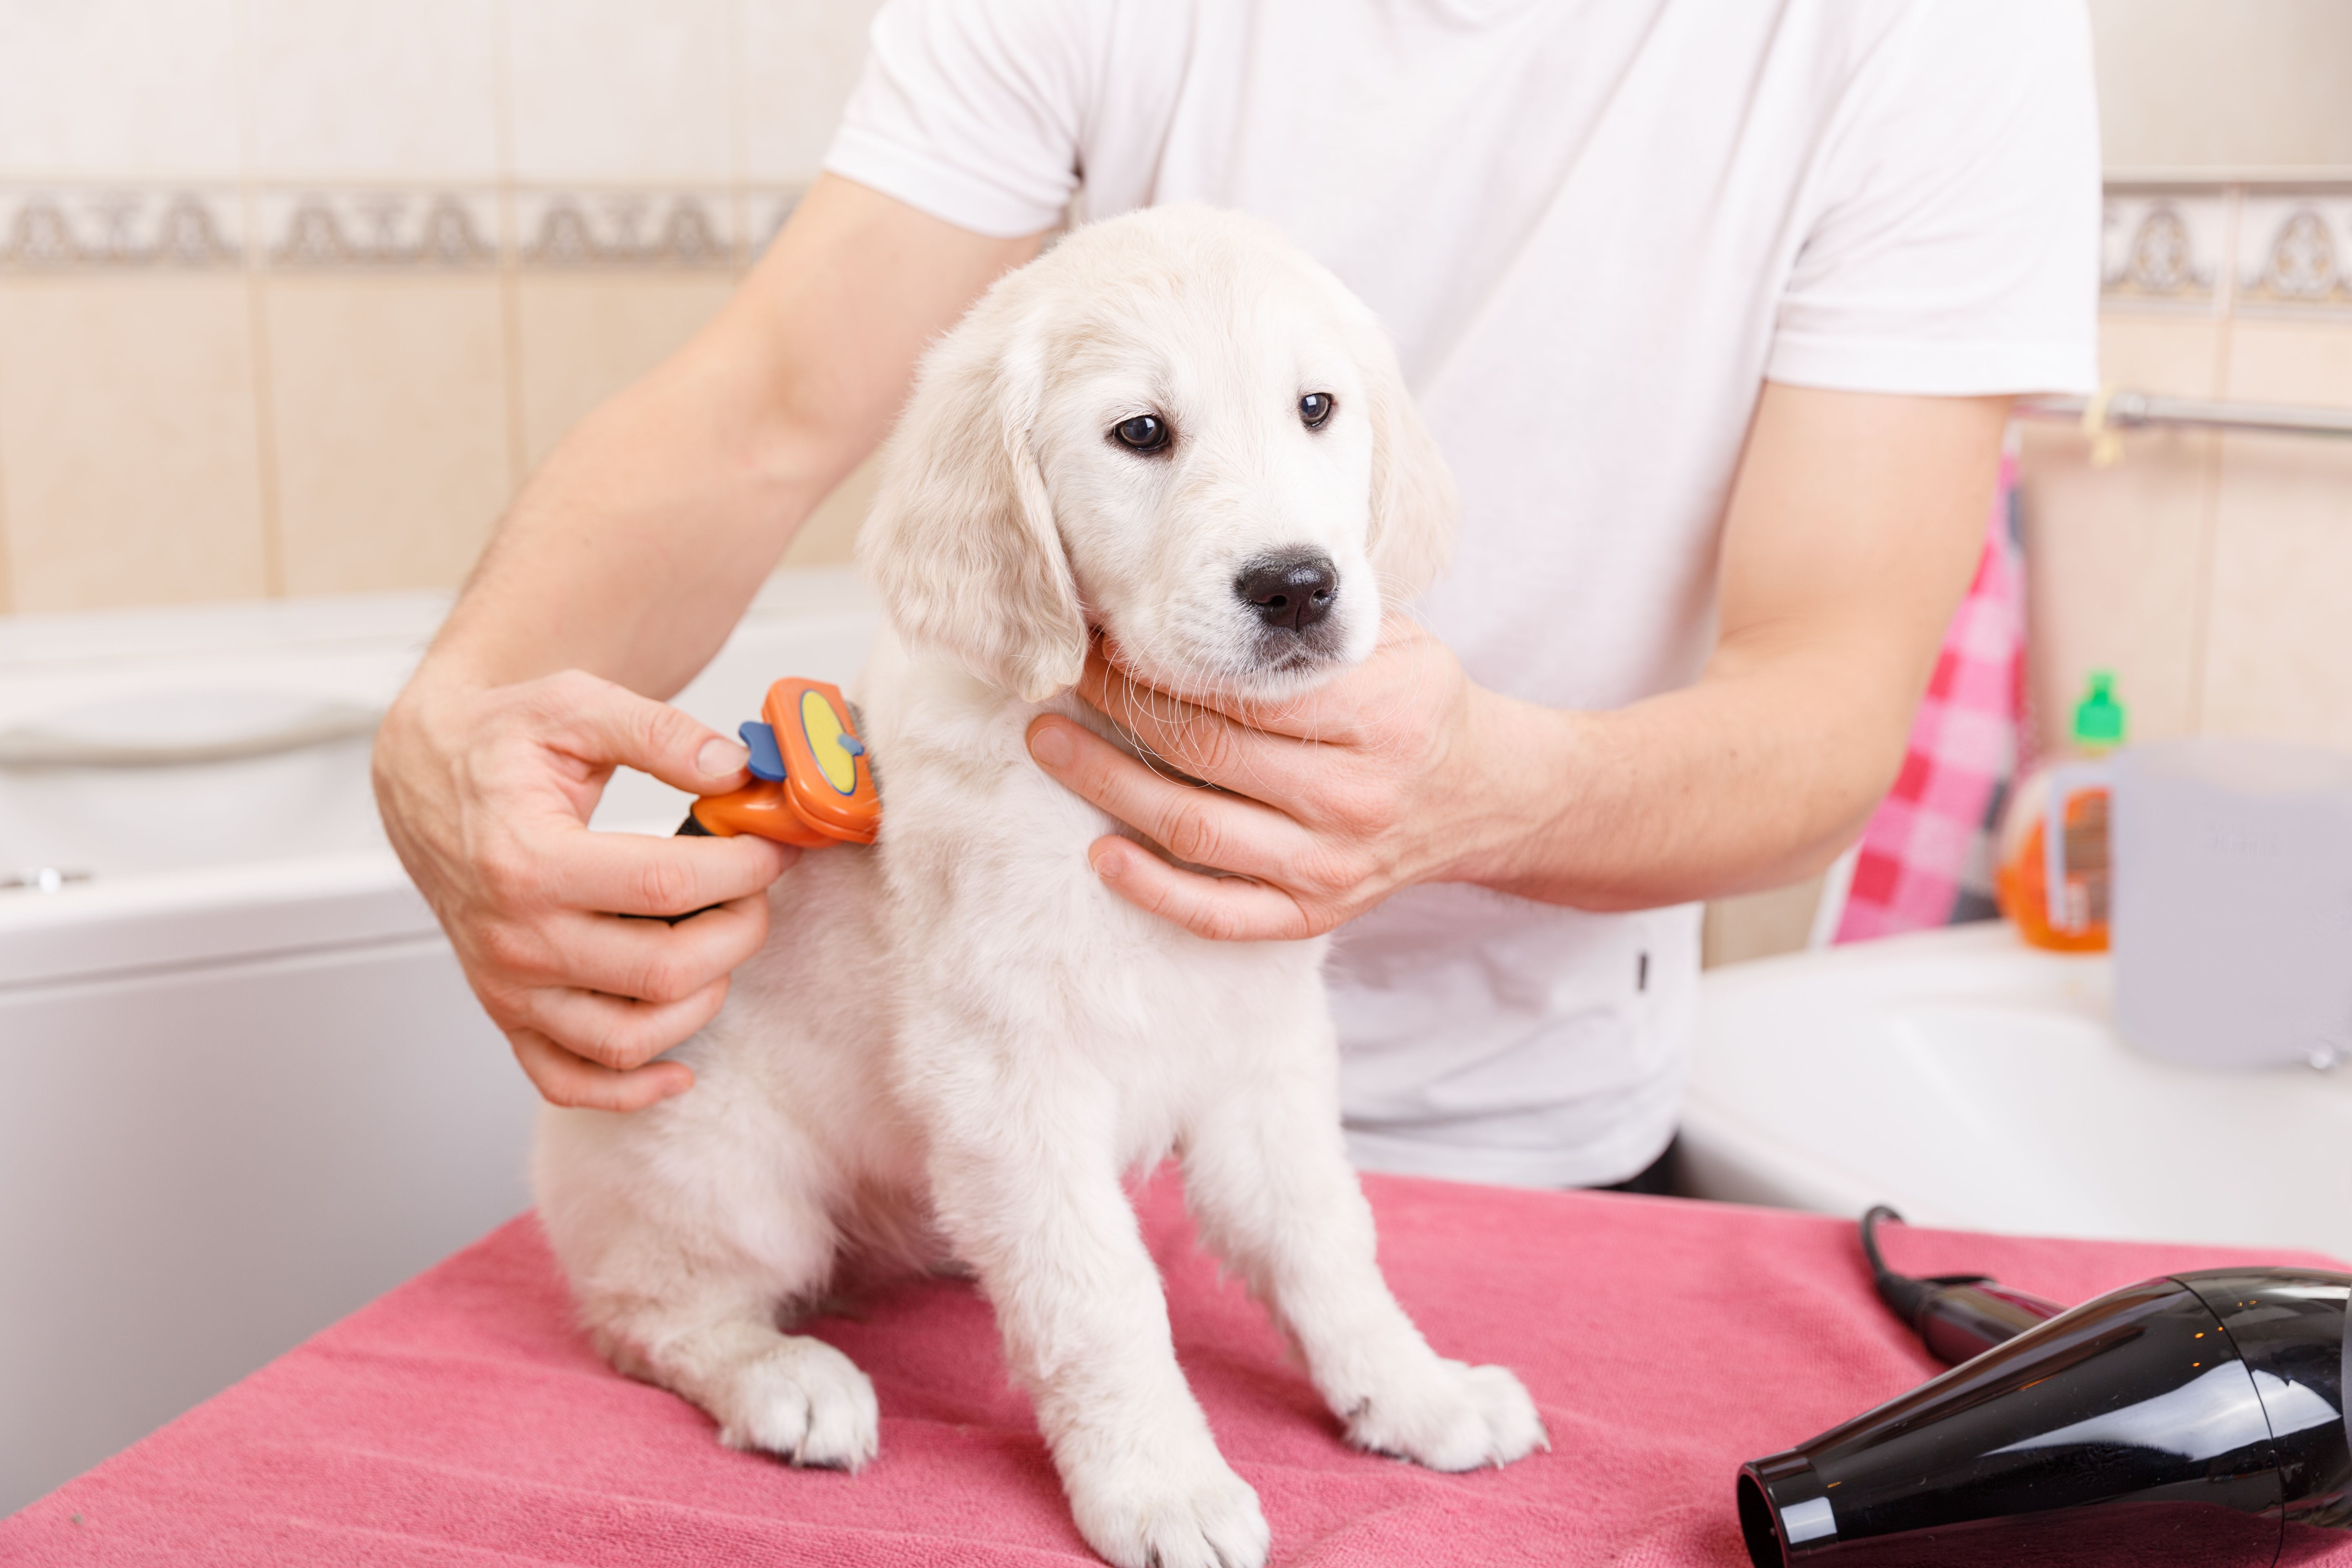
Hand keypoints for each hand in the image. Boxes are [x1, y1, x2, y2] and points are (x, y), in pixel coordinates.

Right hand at [372, 669, 793, 1110]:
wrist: (427, 776)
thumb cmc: (500, 740)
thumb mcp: (574, 705)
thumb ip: (659, 732)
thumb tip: (736, 770)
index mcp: (528, 861)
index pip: (668, 885)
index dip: (744, 867)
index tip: (773, 845)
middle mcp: (514, 938)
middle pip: (663, 971)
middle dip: (739, 930)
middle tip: (756, 889)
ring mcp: (508, 986)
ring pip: (629, 1039)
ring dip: (702, 1001)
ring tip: (720, 941)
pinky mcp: (508, 1012)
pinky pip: (569, 1081)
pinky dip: (631, 1088)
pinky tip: (680, 1066)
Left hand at [1024, 618, 1516, 940]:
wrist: (1483, 793)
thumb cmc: (1417, 704)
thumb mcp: (1388, 643)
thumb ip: (1307, 632)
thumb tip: (1198, 599)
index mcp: (1380, 715)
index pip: (1246, 691)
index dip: (1165, 665)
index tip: (1108, 639)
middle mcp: (1356, 795)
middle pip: (1208, 754)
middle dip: (1119, 712)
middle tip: (1062, 681)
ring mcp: (1334, 863)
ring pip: (1197, 830)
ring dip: (1110, 787)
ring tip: (1052, 746)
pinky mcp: (1317, 913)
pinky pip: (1222, 912)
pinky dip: (1155, 890)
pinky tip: (1102, 855)